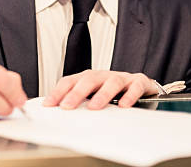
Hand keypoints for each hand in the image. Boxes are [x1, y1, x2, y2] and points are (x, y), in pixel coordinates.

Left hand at [43, 70, 158, 109]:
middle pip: (88, 79)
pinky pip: (135, 86)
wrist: (141, 87)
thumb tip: (58, 114)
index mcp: (89, 78)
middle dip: (76, 93)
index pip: (70, 81)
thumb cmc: (114, 94)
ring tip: (94, 107)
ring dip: (102, 94)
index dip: (58, 92)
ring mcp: (122, 77)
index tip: (49, 104)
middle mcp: (103, 75)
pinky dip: (129, 95)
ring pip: (111, 82)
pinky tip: (123, 106)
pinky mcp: (139, 82)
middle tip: (67, 106)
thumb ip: (79, 103)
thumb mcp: (94, 97)